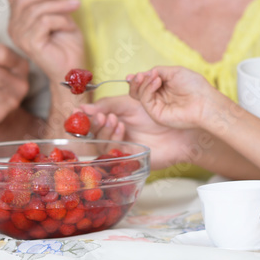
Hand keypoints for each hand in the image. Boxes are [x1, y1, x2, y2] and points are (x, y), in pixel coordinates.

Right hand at [6, 0, 83, 80]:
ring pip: (36, 9)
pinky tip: (69, 26)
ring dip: (59, 5)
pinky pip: (44, 22)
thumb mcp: (58, 11)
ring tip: (75, 6)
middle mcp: (14, 26)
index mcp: (18, 16)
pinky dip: (61, 20)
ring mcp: (20, 36)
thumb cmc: (66, 41)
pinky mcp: (29, 43)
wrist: (73, 67)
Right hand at [83, 95, 200, 169]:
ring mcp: (122, 147)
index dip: (85, 116)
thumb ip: (108, 103)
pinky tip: (121, 128)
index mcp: (114, 119)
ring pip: (101, 144)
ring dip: (104, 131)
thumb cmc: (159, 111)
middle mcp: (115, 135)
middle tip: (101, 115)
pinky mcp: (129, 158)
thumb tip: (83, 107)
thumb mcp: (130, 101)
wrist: (181, 126)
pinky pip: (114, 154)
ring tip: (114, 119)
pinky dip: (114, 140)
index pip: (93, 120)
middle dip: (94, 124)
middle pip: (94, 134)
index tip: (79, 110)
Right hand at [127, 66, 226, 130]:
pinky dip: (148, 89)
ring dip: (143, 83)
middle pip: (137, 90)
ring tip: (153, 77)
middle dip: (136, 81)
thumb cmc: (194, 86)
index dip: (137, 78)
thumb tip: (143, 73)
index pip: (143, 83)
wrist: (205, 102)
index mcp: (162, 87)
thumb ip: (157, 71)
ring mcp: (156, 107)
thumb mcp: (174, 72)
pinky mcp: (157, 115)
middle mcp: (158, 98)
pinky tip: (157, 82)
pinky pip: (145, 100)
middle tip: (139, 75)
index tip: (132, 75)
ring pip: (138, 95)